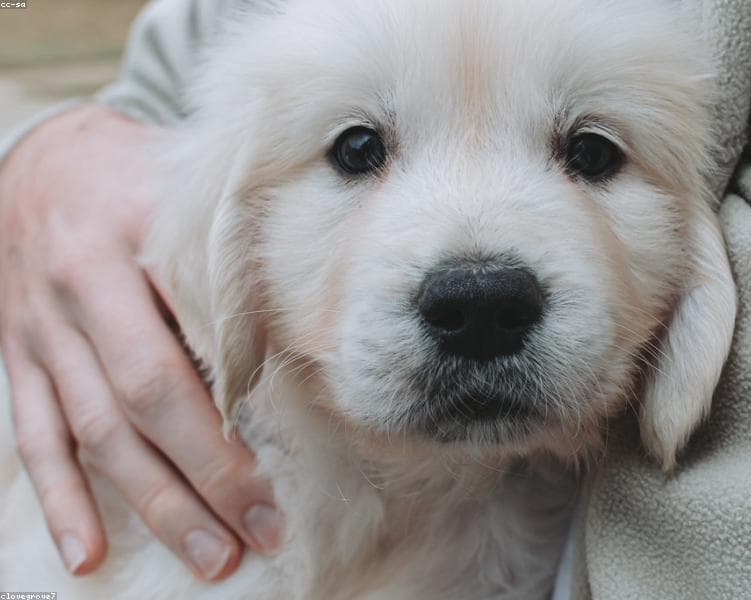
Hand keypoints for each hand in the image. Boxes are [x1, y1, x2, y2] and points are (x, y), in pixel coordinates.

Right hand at [0, 105, 281, 580]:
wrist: (42, 161)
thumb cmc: (134, 180)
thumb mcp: (185, 199)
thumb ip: (225, 265)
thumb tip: (284, 348)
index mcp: (129, 245)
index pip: (186, 348)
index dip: (230, 425)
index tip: (276, 480)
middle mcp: (79, 293)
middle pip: (144, 404)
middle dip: (205, 480)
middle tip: (259, 534)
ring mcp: (41, 333)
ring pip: (95, 434)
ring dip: (152, 504)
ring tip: (208, 556)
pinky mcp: (18, 358)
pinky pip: (35, 436)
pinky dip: (60, 498)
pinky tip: (87, 551)